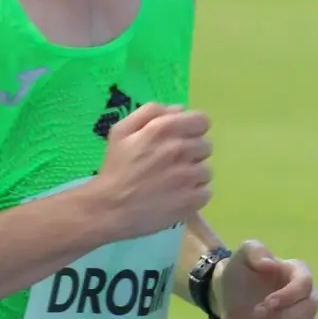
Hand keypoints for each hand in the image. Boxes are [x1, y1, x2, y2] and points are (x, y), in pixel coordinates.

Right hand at [95, 104, 211, 237]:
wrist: (110, 209)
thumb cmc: (115, 169)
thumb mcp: (121, 131)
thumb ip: (150, 112)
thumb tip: (180, 109)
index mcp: (164, 129)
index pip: (202, 121)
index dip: (192, 129)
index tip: (182, 139)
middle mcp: (181, 149)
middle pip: (206, 146)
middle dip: (192, 153)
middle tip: (172, 164)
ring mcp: (189, 176)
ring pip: (207, 170)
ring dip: (194, 175)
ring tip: (173, 183)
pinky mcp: (192, 200)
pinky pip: (206, 192)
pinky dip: (195, 195)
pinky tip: (177, 197)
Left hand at [214, 242, 317, 318]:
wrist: (228, 298)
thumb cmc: (239, 273)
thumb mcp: (243, 255)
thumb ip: (256, 251)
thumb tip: (271, 264)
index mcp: (298, 274)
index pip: (306, 285)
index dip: (288, 296)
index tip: (266, 302)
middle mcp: (306, 297)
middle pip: (310, 310)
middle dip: (281, 316)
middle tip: (257, 313)